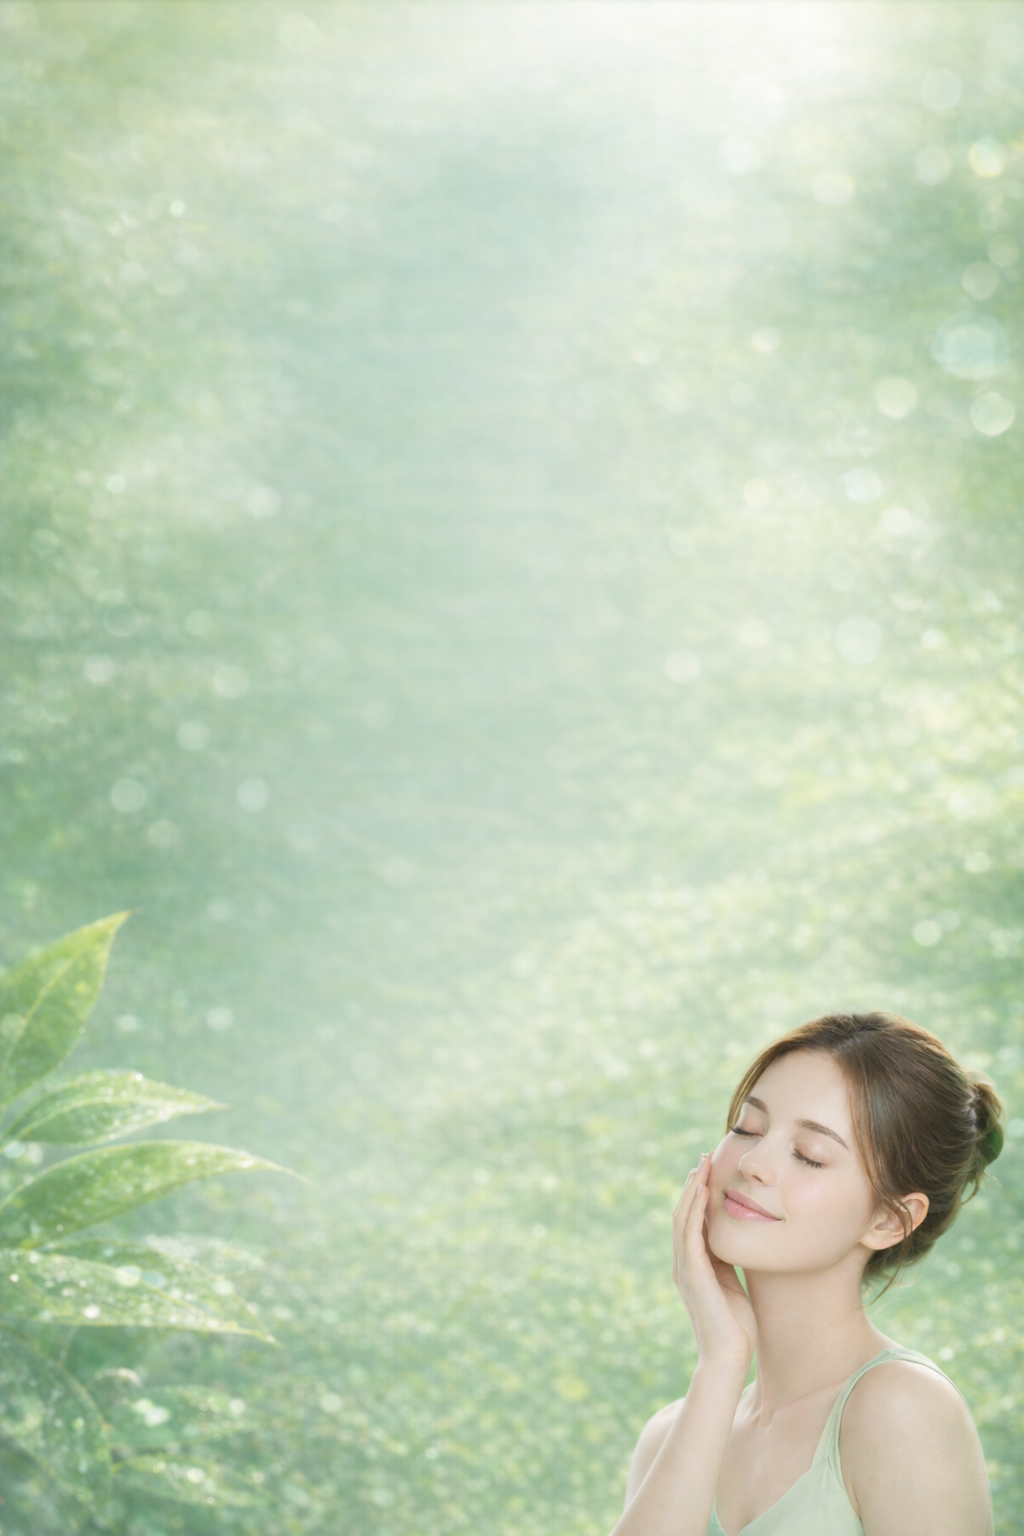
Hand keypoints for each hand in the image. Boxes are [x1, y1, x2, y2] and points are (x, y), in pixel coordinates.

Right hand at [672, 1154, 756, 1373]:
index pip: (692, 1222)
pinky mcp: (693, 1274)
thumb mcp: (732, 1285)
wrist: (729, 1358)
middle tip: (704, 1159)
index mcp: (693, 1267)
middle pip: (683, 1214)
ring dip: (692, 1190)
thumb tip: (736, 1245)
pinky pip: (690, 1234)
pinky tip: (703, 1190)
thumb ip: (727, 1265)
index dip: (698, 1196)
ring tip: (702, 1166)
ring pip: (683, 1219)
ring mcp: (685, 1269)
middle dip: (693, 1185)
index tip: (710, 1172)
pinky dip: (694, 1209)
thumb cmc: (737, 1328)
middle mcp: (683, 1264)